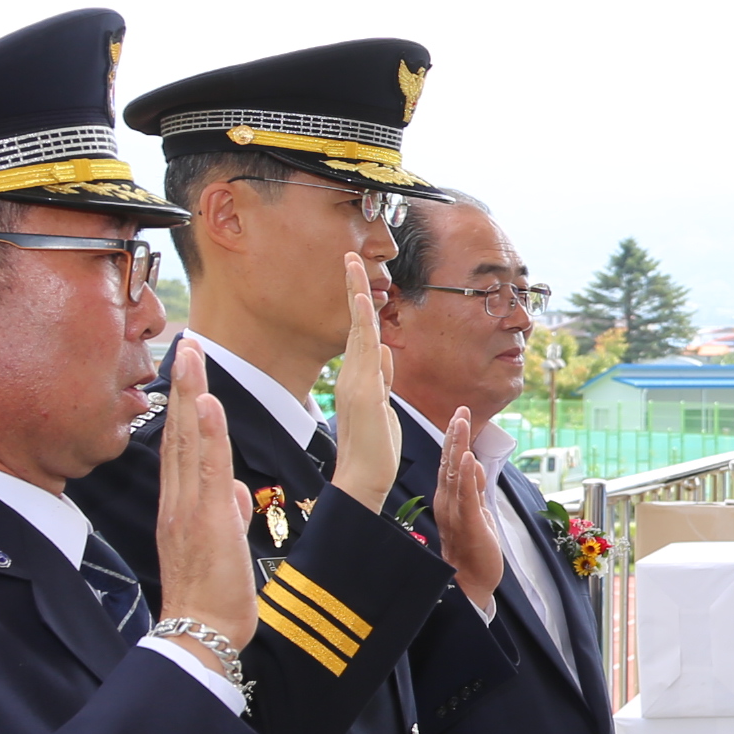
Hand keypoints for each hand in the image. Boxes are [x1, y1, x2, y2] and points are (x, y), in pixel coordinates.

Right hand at [155, 337, 258, 654]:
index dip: (184, 404)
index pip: (182, 444)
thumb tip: (237, 492)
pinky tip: (209, 403)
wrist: (199, 632)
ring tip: (193, 353)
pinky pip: (207, 468)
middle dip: (182, 384)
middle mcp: (178, 499)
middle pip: (178, 431)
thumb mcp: (222, 545)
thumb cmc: (211, 596)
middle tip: (185, 341)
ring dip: (191, 393)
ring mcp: (188, 507)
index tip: (189, 368)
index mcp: (182, 505)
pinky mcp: (205, 519)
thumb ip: (227, 512)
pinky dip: (208, 433)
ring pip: (188, 440)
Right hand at [327, 252, 400, 512]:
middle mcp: (355, 374)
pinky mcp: (364, 390)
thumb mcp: (383, 405)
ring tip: (352, 265)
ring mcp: (358, 380)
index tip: (358, 279)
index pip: (361, 333)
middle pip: (356, 323)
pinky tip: (363, 300)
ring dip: (355, 296)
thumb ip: (383, 377)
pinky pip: (364, 348)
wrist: (363, 477)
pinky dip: (362, 322)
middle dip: (352, 288)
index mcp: (361, 377)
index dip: (360, 305)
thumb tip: (384, 352)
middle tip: (348, 256)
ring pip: (358, 330)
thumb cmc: (374, 446)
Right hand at [435, 407, 505, 609]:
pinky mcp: (468, 523)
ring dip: (458, 447)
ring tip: (460, 423)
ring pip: (456, 474)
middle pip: (450, 463)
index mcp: (449, 499)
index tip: (459, 415)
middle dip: (455, 435)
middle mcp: (448, 502)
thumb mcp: (476, 513)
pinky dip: (468, 477)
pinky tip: (468, 458)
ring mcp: (456, 512)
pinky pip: (466, 496)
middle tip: (460, 410)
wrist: (470, 583)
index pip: (450, 464)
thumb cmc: (472, 549)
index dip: (454, 439)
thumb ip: (474, 491)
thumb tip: (475, 468)